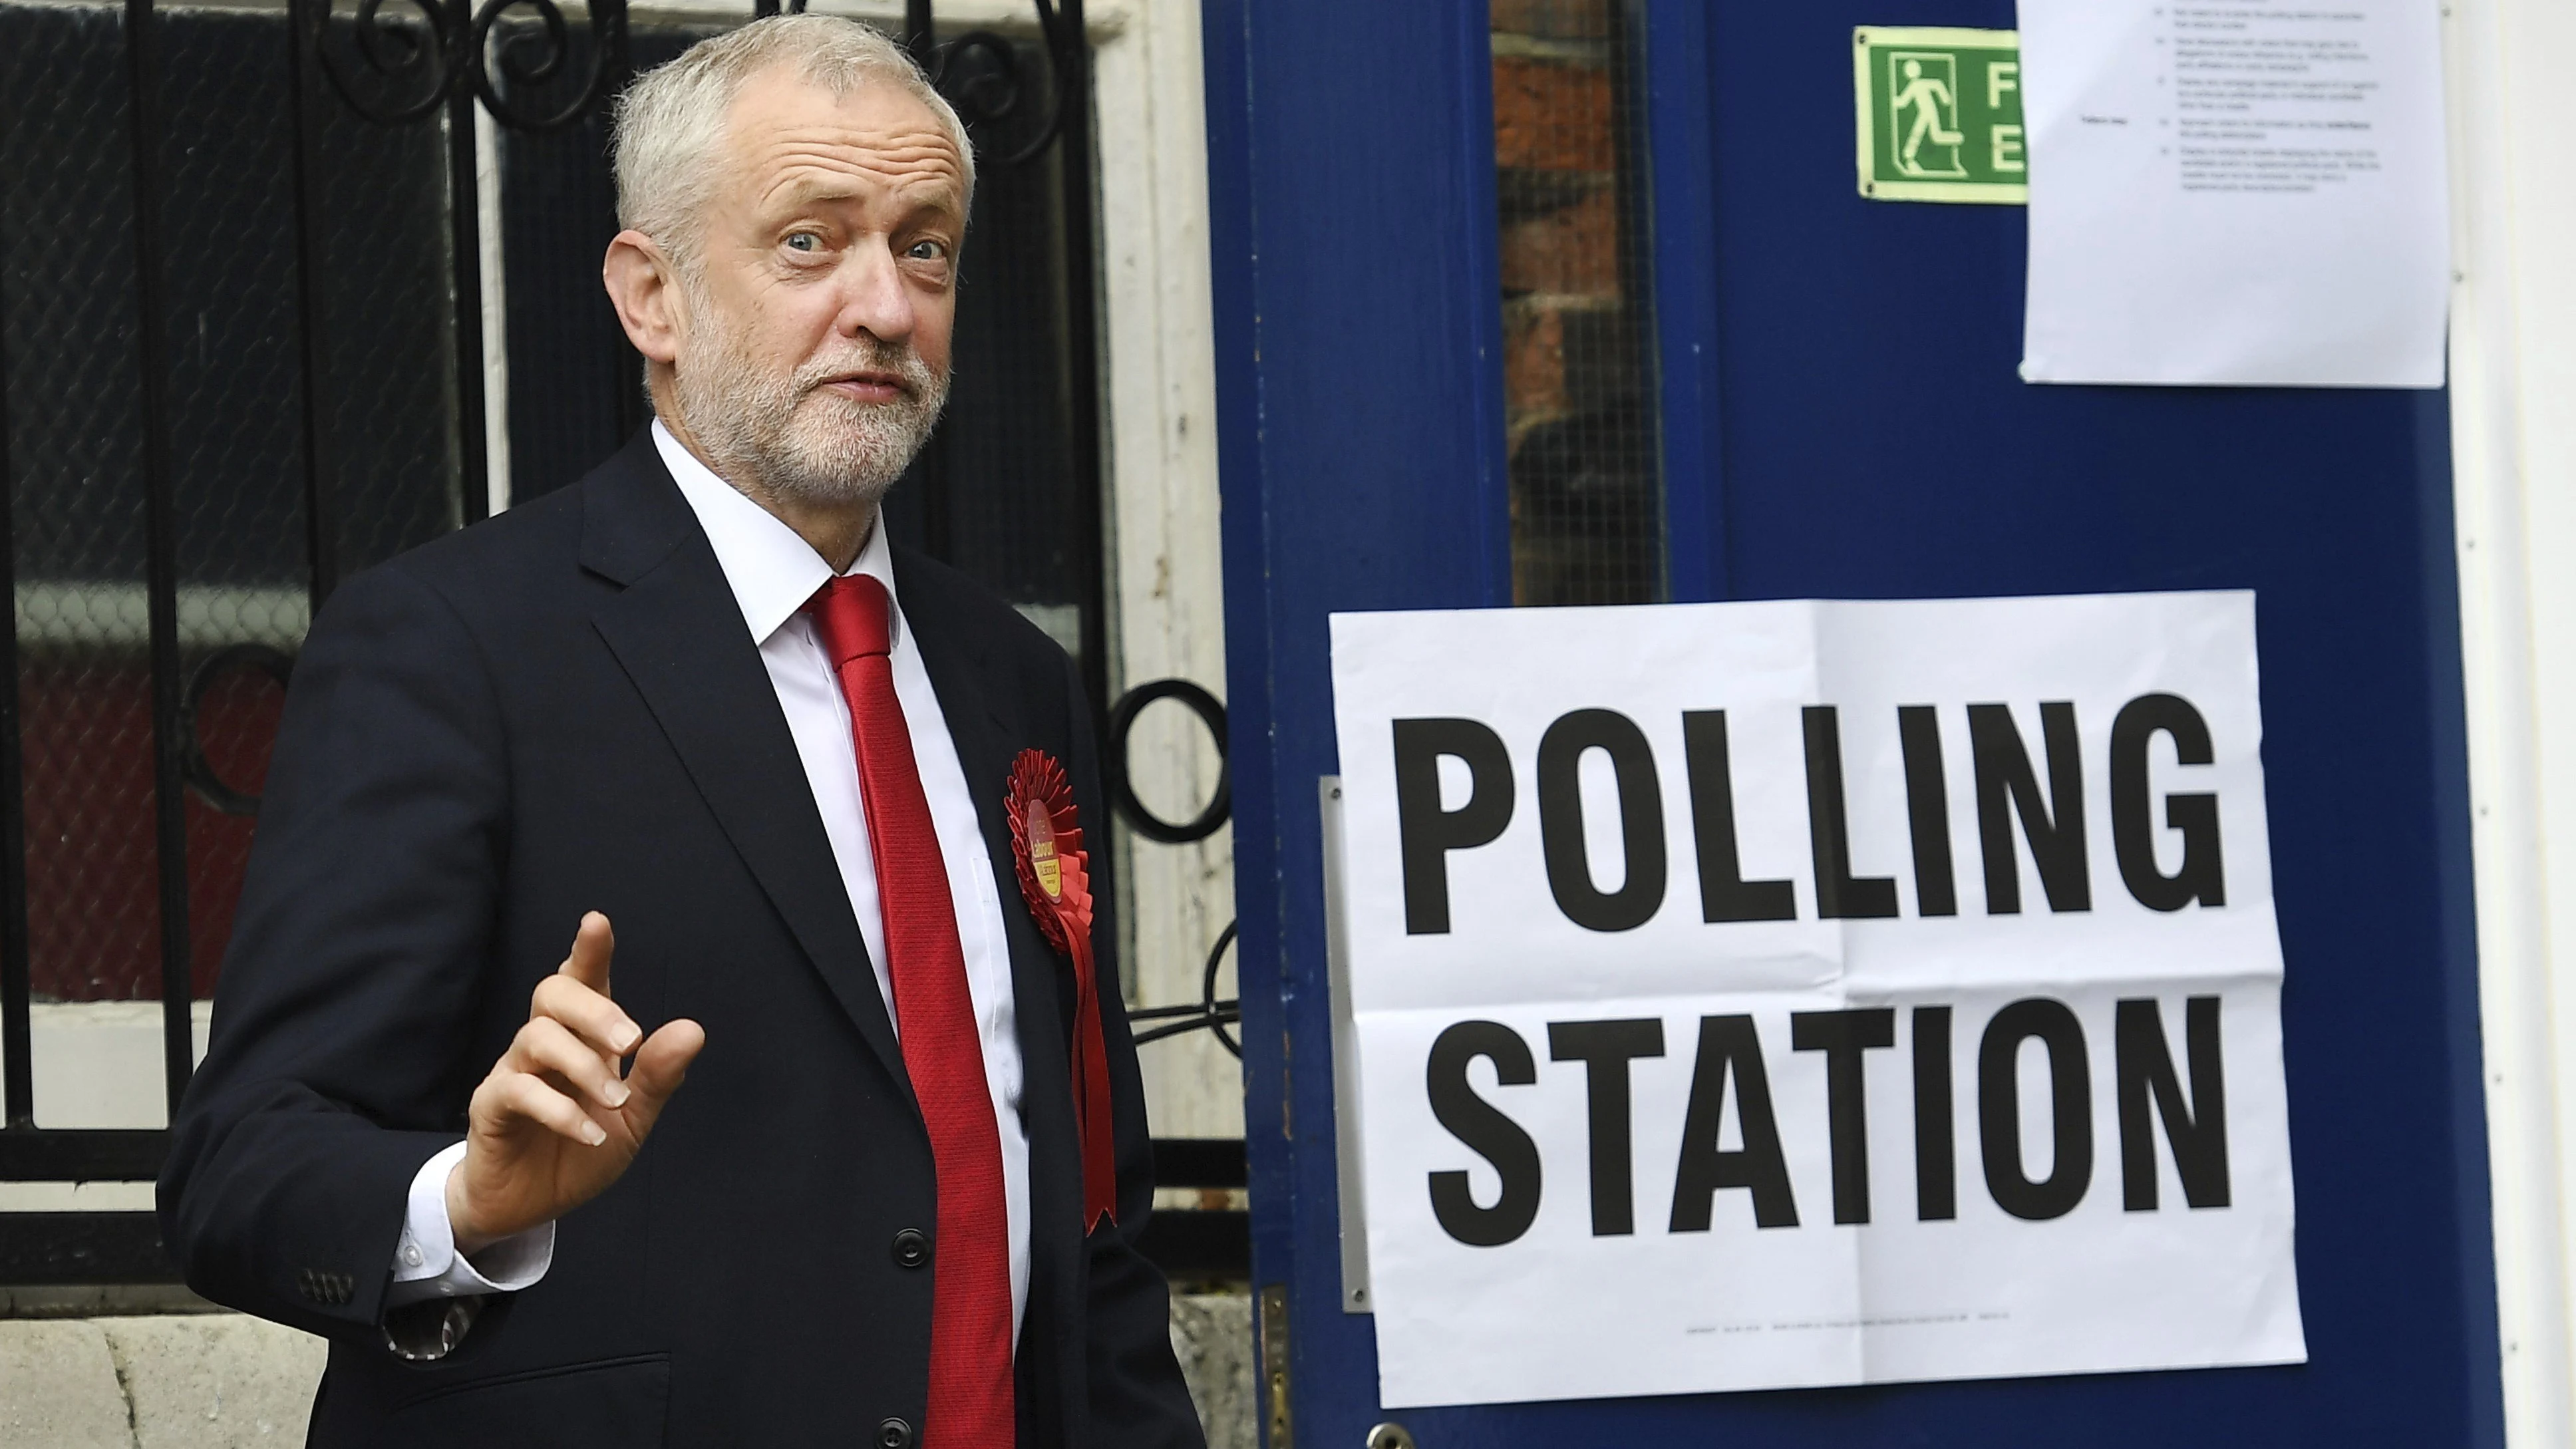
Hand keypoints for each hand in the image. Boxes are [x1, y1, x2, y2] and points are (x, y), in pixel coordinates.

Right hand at [445, 913, 704, 1253]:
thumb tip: (693, 1029)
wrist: (530, 1205)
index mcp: (581, 1039)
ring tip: (614, 1102)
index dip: (588, 952)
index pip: (582, 982)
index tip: (596, 923)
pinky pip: (518, 1090)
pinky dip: (560, 1110)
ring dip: (584, 1067)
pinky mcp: (491, 1107)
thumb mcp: (632, 1117)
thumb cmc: (580, 1151)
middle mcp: (544, 1046)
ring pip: (536, 1038)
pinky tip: (589, 1132)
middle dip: (594, 1009)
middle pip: (552, 995)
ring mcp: (514, 1073)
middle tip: (629, 1041)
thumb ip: (658, 1076)